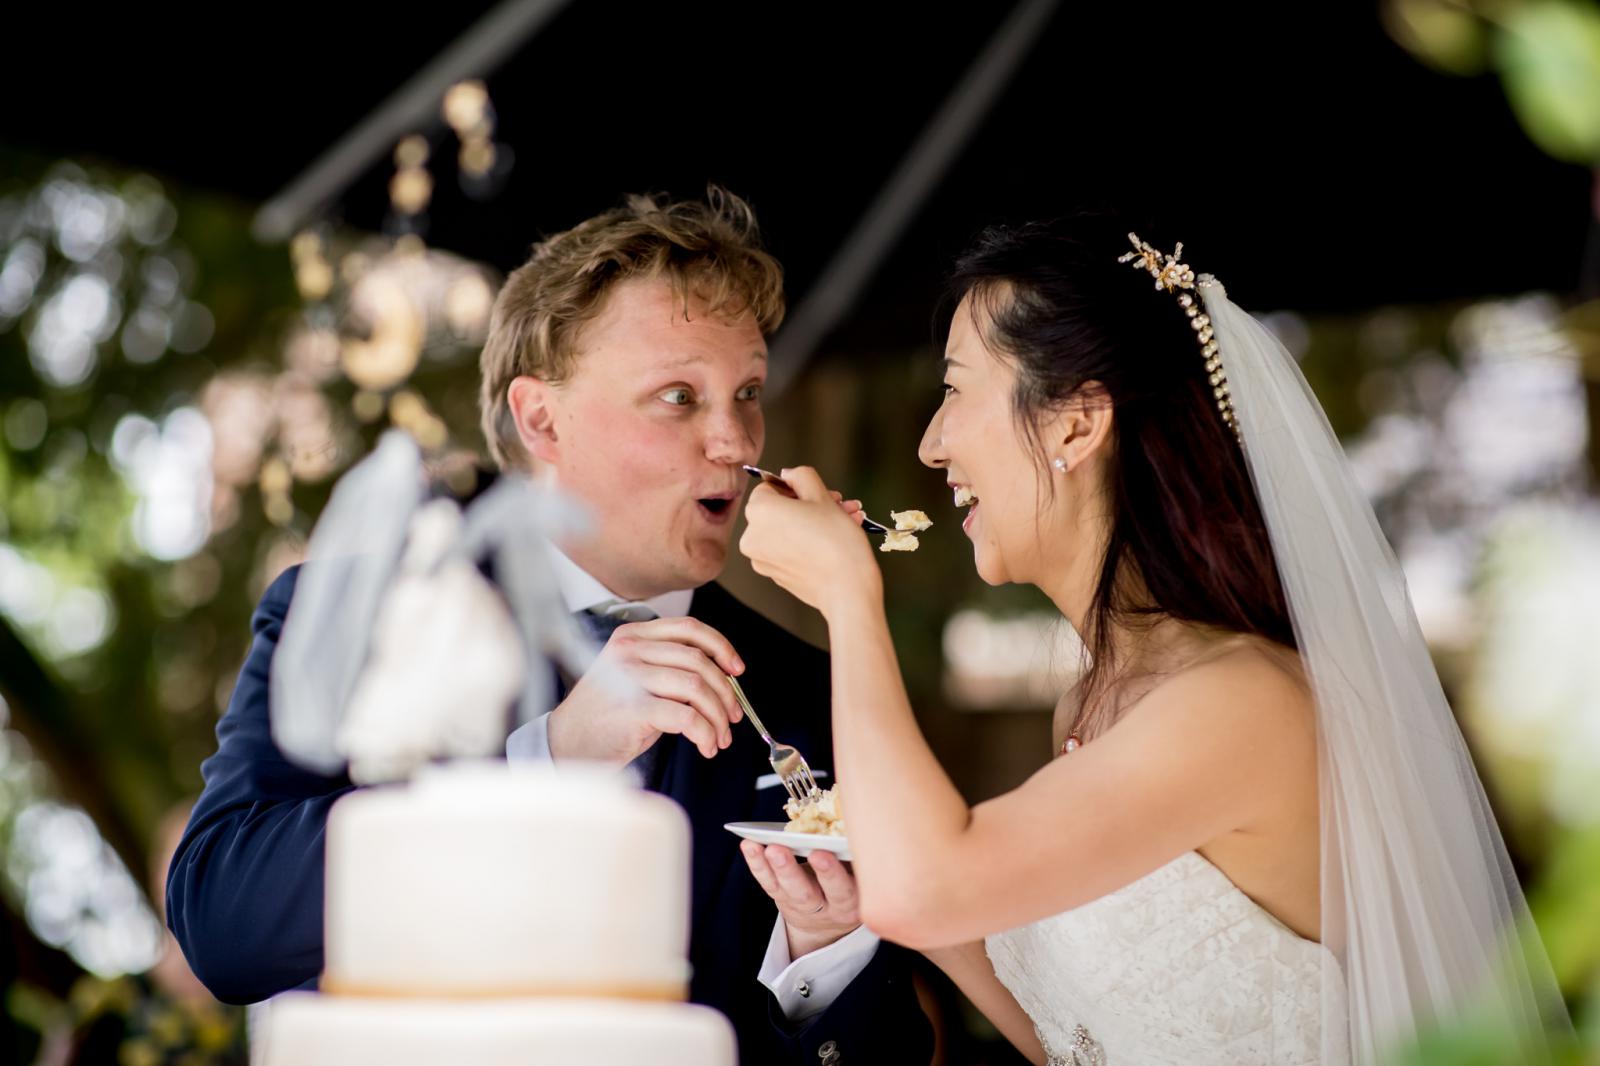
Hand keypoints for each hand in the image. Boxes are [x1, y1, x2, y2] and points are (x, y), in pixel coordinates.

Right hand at [548, 616, 744, 763]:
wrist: (568, 744)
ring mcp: (629, 678)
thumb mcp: (637, 679)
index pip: (689, 628)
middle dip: (725, 693)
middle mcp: (630, 651)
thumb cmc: (607, 716)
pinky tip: (705, 746)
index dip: (721, 647)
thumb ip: (670, 668)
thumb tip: (722, 677)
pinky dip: (705, 733)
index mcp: (632, 636)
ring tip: (719, 738)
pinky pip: (687, 717)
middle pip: (698, 661)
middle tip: (733, 717)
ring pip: (696, 688)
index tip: (737, 670)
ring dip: (717, 717)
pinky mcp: (633, 709)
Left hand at [739, 466, 881, 618]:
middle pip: (779, 510)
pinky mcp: (775, 576)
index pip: (770, 487)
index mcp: (759, 511)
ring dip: (814, 522)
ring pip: (787, 530)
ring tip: (847, 520)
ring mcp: (761, 560)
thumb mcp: (822, 496)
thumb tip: (789, 474)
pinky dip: (807, 543)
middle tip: (839, 504)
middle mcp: (752, 537)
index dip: (797, 487)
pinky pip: (788, 550)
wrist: (847, 590)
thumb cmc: (836, 542)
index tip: (819, 492)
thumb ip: (802, 476)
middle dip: (811, 504)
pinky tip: (835, 540)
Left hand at [740, 842, 861, 956]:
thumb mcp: (860, 876)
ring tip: (771, 848)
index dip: (834, 873)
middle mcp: (827, 908)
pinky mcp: (782, 900)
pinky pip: (768, 884)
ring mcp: (802, 906)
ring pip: (789, 890)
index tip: (824, 853)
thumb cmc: (848, 884)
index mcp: (853, 902)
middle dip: (806, 872)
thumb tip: (849, 823)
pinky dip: (758, 864)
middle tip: (809, 852)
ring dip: (779, 868)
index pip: (844, 890)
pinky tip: (750, 846)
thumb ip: (856, 857)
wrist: (828, 922)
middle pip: (811, 894)